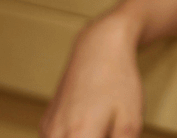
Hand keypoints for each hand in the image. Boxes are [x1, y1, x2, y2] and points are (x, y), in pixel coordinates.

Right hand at [40, 13, 144, 137]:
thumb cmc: (118, 82)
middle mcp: (56, 135)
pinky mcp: (46, 124)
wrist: (98, 48)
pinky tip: (91, 130)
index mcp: (79, 136)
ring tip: (102, 128)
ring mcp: (47, 130)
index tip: (111, 137)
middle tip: (109, 133)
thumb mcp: (131, 123)